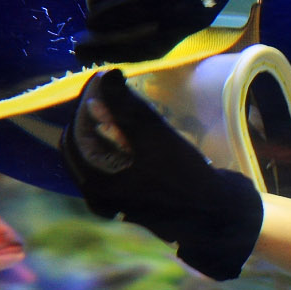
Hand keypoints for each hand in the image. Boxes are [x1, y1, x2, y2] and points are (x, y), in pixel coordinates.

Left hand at [60, 70, 263, 279]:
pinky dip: (121, 148)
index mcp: (95, 184)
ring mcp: (115, 202)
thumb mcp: (154, 136)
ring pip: (100, 157)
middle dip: (95, 118)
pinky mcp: (133, 202)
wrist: (215, 214)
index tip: (102, 82)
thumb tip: (105, 74)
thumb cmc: (184, 176)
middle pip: (85, 147)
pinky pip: (115, 168)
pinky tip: (140, 136)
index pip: (75, 134)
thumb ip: (125, 106)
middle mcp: (99, 196)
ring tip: (127, 110)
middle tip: (112, 93)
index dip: (86, 105)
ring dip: (108, 131)